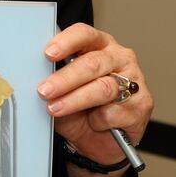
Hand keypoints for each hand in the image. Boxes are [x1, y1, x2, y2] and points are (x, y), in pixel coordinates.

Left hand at [37, 23, 152, 165]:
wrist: (100, 141)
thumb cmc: (80, 109)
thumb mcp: (61, 92)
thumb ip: (52, 78)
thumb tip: (32, 73)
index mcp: (99, 45)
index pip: (84, 34)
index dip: (66, 42)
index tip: (48, 53)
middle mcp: (119, 58)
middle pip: (93, 63)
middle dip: (65, 78)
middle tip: (44, 90)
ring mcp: (133, 80)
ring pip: (103, 88)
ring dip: (75, 100)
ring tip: (55, 108)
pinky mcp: (143, 104)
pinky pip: (114, 112)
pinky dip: (98, 121)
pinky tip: (93, 123)